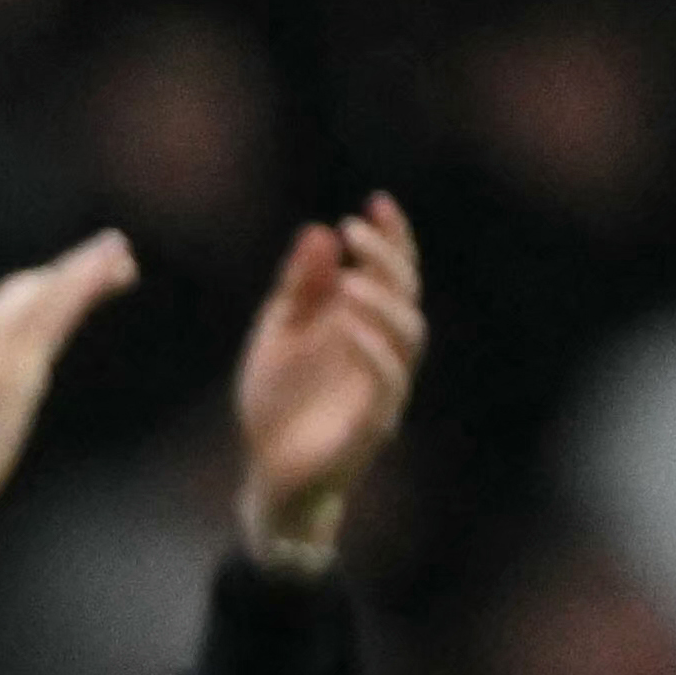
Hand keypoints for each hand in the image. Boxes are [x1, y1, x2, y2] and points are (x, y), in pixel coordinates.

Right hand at [0, 229, 139, 579]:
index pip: (11, 301)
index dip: (51, 285)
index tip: (88, 280)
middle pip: (30, 286)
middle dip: (76, 269)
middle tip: (123, 264)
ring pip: (45, 290)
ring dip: (86, 266)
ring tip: (122, 252)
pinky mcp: (15, 362)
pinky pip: (55, 311)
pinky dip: (83, 282)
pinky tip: (109, 267)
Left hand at [233, 193, 424, 564]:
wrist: (268, 473)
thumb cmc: (278, 403)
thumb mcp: (278, 335)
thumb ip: (299, 289)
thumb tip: (319, 232)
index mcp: (362, 326)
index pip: (390, 273)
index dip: (391, 237)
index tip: (376, 201)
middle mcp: (382, 352)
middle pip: (405, 295)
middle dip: (387, 258)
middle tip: (355, 229)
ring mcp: (382, 388)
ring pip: (407, 337)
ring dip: (382, 302)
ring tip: (351, 278)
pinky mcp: (372, 425)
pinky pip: (387, 384)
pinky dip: (373, 352)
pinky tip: (349, 328)